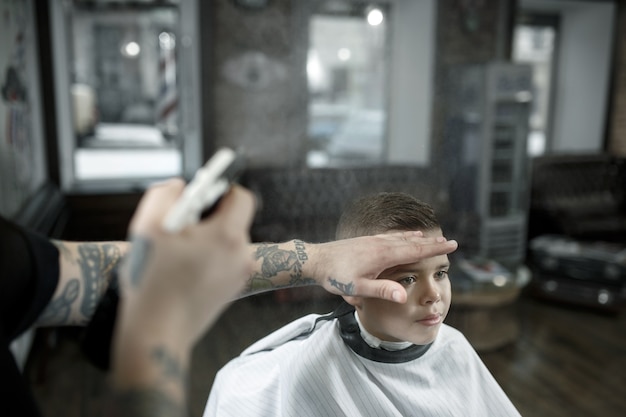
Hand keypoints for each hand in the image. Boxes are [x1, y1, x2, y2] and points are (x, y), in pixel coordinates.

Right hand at [110, 179, 254, 416]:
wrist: (157, 335)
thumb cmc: (152, 282)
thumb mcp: (148, 226)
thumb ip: (166, 193)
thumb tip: (181, 186)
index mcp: (229, 236)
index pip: (243, 197)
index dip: (222, 189)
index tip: (201, 194)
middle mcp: (242, 256)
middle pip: (233, 220)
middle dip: (207, 217)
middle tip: (179, 225)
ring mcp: (239, 276)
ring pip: (225, 242)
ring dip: (204, 239)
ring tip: (174, 253)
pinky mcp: (231, 291)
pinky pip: (222, 262)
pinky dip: (205, 259)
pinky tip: (180, 271)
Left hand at [308, 231, 457, 302]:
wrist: (315, 260)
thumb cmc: (335, 276)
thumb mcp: (358, 288)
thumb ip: (381, 291)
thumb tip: (404, 297)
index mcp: (383, 254)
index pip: (416, 250)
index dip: (435, 248)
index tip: (452, 244)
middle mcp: (380, 244)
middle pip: (411, 242)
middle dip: (430, 242)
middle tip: (449, 241)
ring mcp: (372, 241)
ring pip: (400, 238)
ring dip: (416, 238)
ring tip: (428, 237)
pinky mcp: (364, 241)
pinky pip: (389, 236)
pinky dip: (400, 236)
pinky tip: (399, 237)